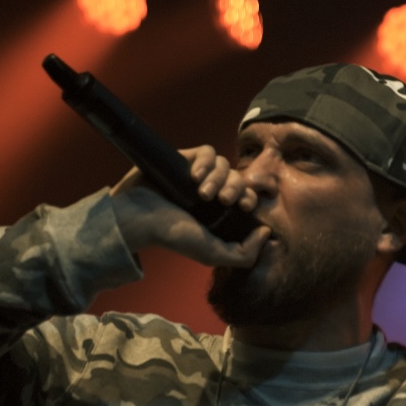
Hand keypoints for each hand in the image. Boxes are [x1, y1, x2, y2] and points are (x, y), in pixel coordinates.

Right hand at [109, 145, 268, 267]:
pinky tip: (194, 175)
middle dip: (235, 188)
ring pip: (225, 164)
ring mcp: (198, 176)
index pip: (246, 197)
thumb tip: (267, 235)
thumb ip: (243, 254)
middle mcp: (211, 193)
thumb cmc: (171, 235)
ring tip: (200, 191)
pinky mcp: (185, 159)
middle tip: (222, 200)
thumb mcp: (211, 253)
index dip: (250, 198)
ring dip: (218, 177)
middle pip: (238, 179)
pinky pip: (208, 151)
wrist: (138, 217)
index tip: (244, 206)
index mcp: (220, 213)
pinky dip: (206, 161)